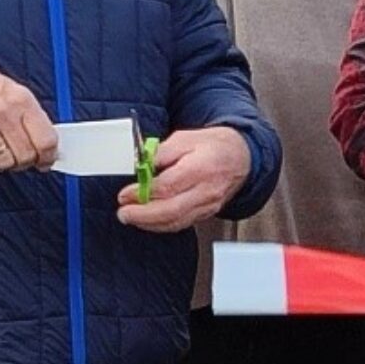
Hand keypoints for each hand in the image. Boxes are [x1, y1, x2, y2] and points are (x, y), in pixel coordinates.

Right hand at [0, 59, 56, 171]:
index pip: (46, 141)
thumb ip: (36, 122)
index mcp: (22, 100)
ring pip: (3, 162)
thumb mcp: (20, 95)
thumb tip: (50, 151)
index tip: (46, 161)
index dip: (48, 157)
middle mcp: (2, 112)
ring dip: (4, 162)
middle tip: (21, 158)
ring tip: (0, 150)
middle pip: (25, 155)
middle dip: (26, 162)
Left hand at [115, 127, 249, 231]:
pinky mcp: (207, 213)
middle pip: (172, 210)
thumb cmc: (213, 146)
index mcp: (201, 168)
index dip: (143, 193)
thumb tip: (140, 167)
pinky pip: (182, 224)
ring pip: (176, 222)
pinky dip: (162, 225)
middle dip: (143, 215)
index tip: (125, 194)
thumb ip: (161, 153)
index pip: (168, 186)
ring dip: (150, 223)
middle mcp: (206, 190)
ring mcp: (208, 205)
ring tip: (131, 217)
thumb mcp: (184, 138)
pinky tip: (148, 221)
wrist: (240, 157)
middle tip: (124, 213)